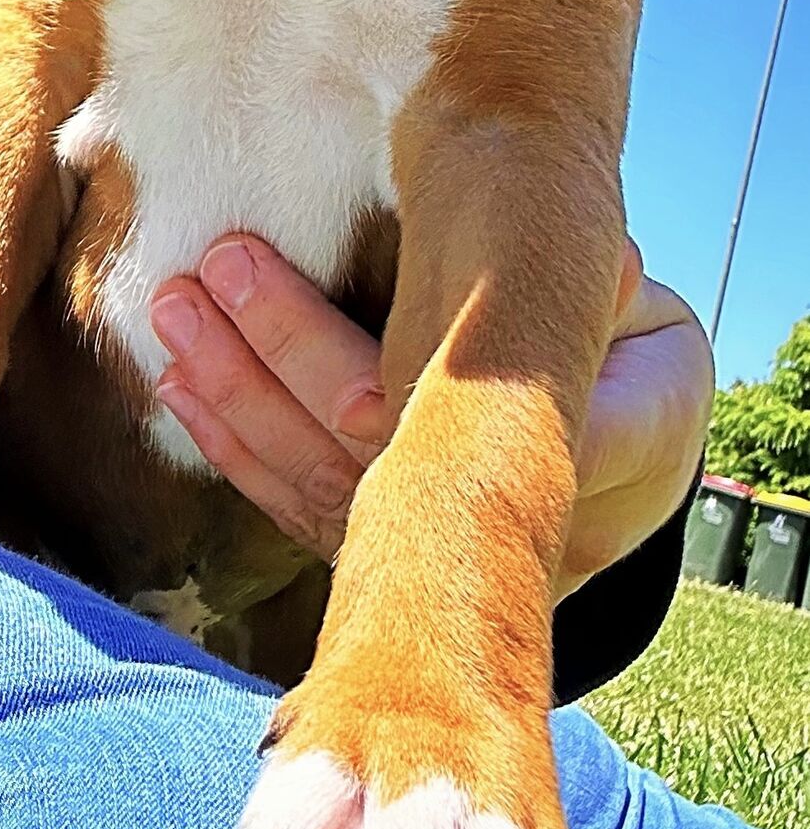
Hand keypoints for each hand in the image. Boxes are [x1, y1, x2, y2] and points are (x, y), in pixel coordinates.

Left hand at [149, 236, 712, 591]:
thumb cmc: (639, 366)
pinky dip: (237, 448)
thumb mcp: (651, 331)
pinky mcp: (386, 560)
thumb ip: (612, 301)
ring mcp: (436, 564)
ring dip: (237, 395)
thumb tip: (619, 268)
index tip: (262, 269)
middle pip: (367, 450)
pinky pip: (302, 510)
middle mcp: (500, 534)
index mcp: (574, 464)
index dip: (355, 356)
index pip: (455, 416)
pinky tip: (181, 389)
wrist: (633, 456)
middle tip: (220, 264)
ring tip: (178, 310)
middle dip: (279, 355)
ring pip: (321, 485)